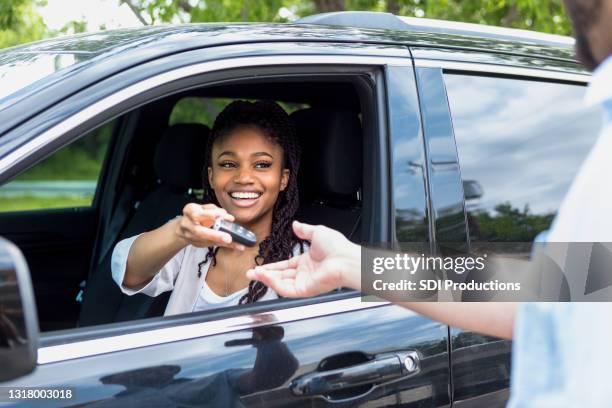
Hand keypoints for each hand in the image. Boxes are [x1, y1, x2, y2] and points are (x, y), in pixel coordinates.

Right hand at [176, 203, 244, 249]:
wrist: (182, 228)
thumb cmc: (195, 214)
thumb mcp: (201, 207)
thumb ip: (213, 209)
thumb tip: (225, 215)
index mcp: (189, 212)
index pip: (196, 214)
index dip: (208, 215)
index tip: (219, 216)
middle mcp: (188, 225)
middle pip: (199, 232)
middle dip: (215, 235)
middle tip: (228, 238)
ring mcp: (192, 237)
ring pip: (207, 241)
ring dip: (223, 242)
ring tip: (238, 244)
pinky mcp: (198, 244)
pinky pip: (213, 245)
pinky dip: (226, 245)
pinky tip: (238, 246)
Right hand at [246, 221, 360, 296]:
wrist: (345, 258)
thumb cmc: (337, 247)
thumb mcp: (317, 232)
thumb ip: (304, 230)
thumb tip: (296, 224)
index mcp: (307, 262)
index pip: (285, 266)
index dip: (272, 266)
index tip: (260, 266)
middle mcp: (304, 274)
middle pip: (279, 276)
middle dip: (264, 275)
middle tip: (250, 273)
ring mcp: (304, 283)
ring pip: (280, 284)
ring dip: (266, 279)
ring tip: (253, 273)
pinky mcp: (304, 290)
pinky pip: (285, 289)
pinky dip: (273, 283)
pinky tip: (264, 276)